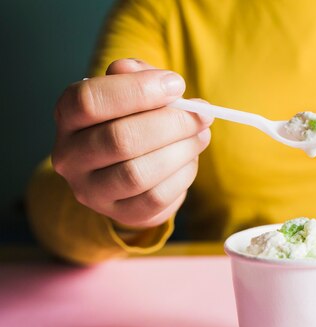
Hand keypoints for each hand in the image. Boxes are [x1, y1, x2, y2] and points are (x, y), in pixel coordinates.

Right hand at [52, 59, 211, 228]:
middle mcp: (70, 156)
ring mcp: (92, 191)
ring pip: (138, 173)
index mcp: (68, 117)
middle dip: (171, 124)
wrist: (126, 170)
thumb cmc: (131, 120)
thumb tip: (159, 79)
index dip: (138, 90)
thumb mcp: (131, 92)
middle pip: (119, 139)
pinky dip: (183, 175)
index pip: (90, 101)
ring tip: (201, 135)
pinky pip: (156, 198)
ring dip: (181, 150)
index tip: (177, 85)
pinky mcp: (121, 214)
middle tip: (202, 114)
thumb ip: (140, 77)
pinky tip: (191, 159)